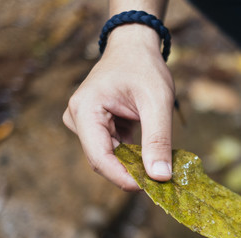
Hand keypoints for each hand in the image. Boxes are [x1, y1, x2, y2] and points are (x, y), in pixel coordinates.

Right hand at [63, 24, 174, 189]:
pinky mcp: (96, 128)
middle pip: (103, 161)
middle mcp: (77, 119)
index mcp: (85, 110)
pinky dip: (133, 156)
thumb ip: (158, 140)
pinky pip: (114, 151)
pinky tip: (150, 156)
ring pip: (109, 158)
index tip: (151, 187)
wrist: (135, 47)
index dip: (124, 178)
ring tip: (159, 165)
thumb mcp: (157, 102)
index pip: (100, 158)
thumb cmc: (144, 68)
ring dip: (134, 165)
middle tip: (162, 180)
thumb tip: (160, 176)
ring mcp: (85, 124)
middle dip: (131, 172)